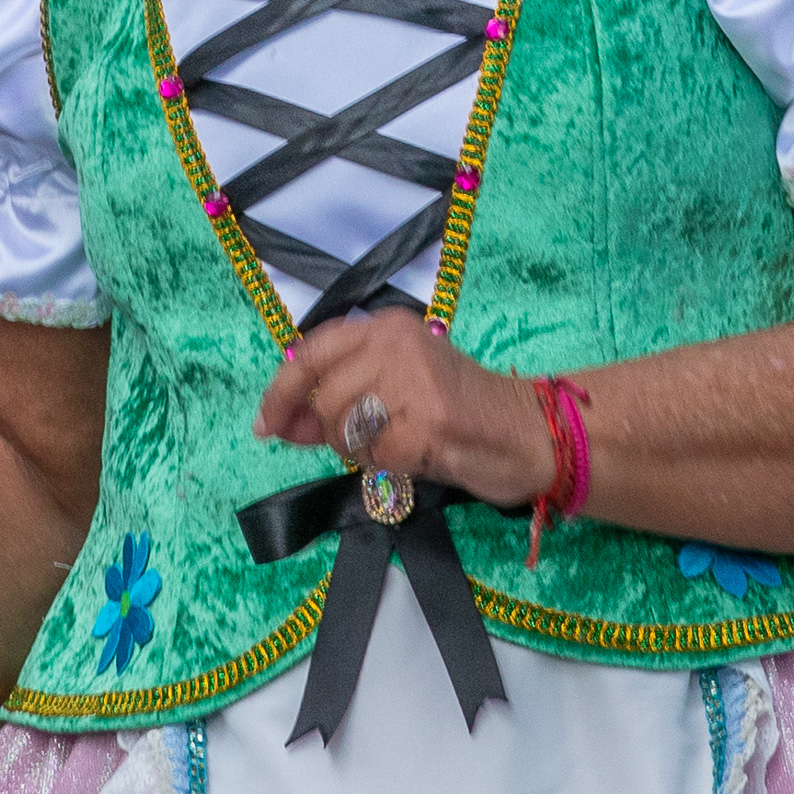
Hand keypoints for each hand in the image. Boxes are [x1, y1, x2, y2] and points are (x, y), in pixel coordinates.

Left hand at [254, 309, 551, 507]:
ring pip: (345, 428)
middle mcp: (397, 344)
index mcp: (387, 327)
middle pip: (325, 397)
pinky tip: (415, 456)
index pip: (311, 352)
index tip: (265, 424)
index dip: (280, 391)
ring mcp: (413, 381)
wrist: (527, 433)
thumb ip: (340, 398)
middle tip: (368, 444)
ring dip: (361, 451)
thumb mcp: (397, 386)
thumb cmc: (461, 410)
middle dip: (333, 433)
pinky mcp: (427, 423)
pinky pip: (374, 457)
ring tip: (400, 445)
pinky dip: (386, 466)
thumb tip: (280, 423)